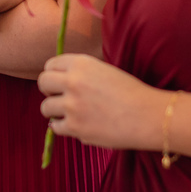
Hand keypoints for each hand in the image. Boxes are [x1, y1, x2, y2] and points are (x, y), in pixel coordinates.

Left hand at [38, 54, 157, 149]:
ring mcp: (72, 106)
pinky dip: (62, 127)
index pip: (51, 65)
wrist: (148, 116)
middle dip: (48, 90)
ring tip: (68, 113)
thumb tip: (62, 79)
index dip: (53, 73)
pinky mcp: (75, 127)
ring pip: (45, 107)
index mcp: (81, 64)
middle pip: (43, 83)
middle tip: (57, 96)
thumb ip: (82, 72)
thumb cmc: (132, 92)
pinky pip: (55, 127)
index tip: (58, 81)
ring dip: (54, 110)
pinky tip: (74, 125)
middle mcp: (73, 82)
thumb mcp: (105, 70)